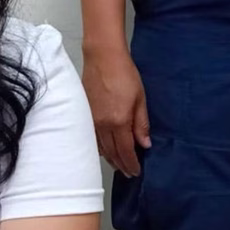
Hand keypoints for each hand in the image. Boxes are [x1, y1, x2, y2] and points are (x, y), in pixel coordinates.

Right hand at [81, 47, 150, 177]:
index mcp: (118, 121)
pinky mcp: (84, 113)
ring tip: (117, 164)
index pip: (125, 150)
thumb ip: (141, 124)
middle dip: (120, 164)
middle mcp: (102, 124)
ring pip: (99, 146)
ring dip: (109, 157)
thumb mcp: (140, 98)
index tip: (136, 172)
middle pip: (111, 152)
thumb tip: (145, 144)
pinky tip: (103, 149)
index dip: (131, 163)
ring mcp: (90, 119)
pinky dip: (99, 147)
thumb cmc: (124, 74)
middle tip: (128, 172)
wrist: (102, 57)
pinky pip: (91, 137)